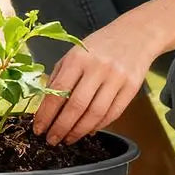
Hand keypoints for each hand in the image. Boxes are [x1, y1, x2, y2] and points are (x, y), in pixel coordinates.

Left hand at [33, 17, 159, 144]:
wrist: (136, 34)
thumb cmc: (99, 46)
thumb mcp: (74, 53)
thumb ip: (59, 77)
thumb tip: (45, 107)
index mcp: (77, 58)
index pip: (58, 91)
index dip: (47, 114)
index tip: (38, 129)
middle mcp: (97, 68)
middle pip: (76, 106)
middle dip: (61, 127)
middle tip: (52, 141)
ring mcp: (116, 78)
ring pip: (95, 114)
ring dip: (79, 131)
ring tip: (68, 139)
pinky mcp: (132, 88)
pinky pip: (113, 113)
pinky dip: (99, 125)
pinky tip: (88, 130)